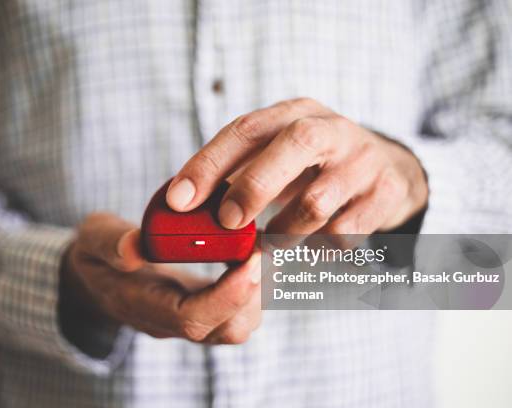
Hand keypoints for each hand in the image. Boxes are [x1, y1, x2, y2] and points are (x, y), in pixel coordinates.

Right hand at [60, 213, 261, 344]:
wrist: (98, 274)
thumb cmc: (97, 253)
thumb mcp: (93, 239)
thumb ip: (110, 243)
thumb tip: (134, 248)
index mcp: (142, 306)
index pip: (191, 319)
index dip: (227, 295)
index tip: (251, 259)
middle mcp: (170, 322)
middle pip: (224, 329)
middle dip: (255, 292)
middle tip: (266, 248)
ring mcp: (188, 318)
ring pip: (237, 324)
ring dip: (259, 289)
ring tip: (262, 247)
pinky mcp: (202, 307)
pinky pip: (238, 309)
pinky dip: (254, 284)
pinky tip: (252, 251)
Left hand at [166, 98, 427, 237]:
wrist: (387, 168)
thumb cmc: (313, 165)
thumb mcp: (277, 153)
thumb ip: (235, 171)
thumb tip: (182, 205)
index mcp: (294, 113)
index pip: (246, 129)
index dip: (208, 164)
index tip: (178, 200)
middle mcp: (331, 129)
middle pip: (294, 145)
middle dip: (253, 187)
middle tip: (227, 223)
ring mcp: (363, 160)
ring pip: (317, 202)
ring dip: (284, 234)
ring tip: (271, 245)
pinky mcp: (385, 193)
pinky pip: (345, 233)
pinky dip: (317, 250)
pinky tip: (309, 250)